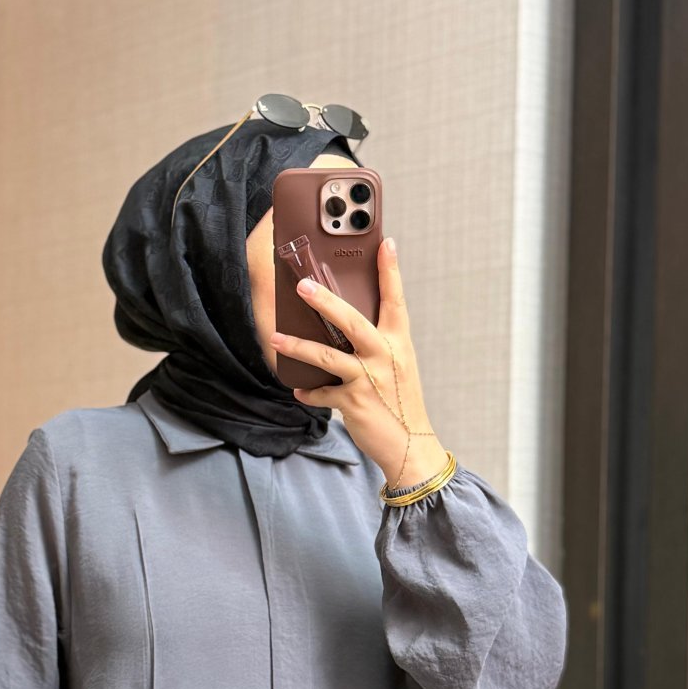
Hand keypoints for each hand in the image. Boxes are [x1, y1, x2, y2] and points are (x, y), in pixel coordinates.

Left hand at [268, 237, 449, 488]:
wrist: (410, 444)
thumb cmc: (400, 402)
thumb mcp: (397, 367)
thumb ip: (377, 345)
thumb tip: (345, 328)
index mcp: (399, 343)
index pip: (396, 300)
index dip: (390, 271)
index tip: (385, 243)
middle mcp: (385, 356)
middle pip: (352, 322)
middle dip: (326, 302)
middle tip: (302, 286)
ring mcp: (368, 379)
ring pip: (327, 356)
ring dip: (298, 346)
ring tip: (277, 336)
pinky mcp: (353, 402)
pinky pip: (322, 393)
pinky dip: (309, 392)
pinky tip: (298, 390)